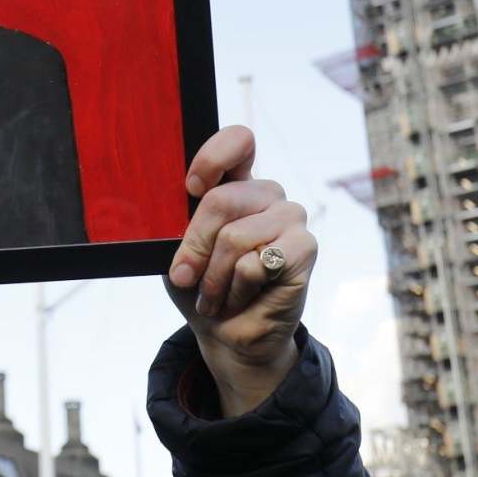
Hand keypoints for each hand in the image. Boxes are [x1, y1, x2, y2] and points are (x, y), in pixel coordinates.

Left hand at [163, 126, 313, 416]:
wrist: (227, 335)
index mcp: (237, 184)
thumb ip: (180, 227)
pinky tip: (243, 298)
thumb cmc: (201, 288)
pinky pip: (255, 264)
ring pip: (235, 236)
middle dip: (194, 246)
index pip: (238, 142)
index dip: (214, 157)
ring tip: (216, 295)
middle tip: (185, 276)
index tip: (190, 188)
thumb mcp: (178, 253)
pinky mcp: (305, 247)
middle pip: (221, 199)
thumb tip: (172, 215)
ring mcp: (290, 217)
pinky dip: (237, 289)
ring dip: (214, 278)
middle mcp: (267, 195)